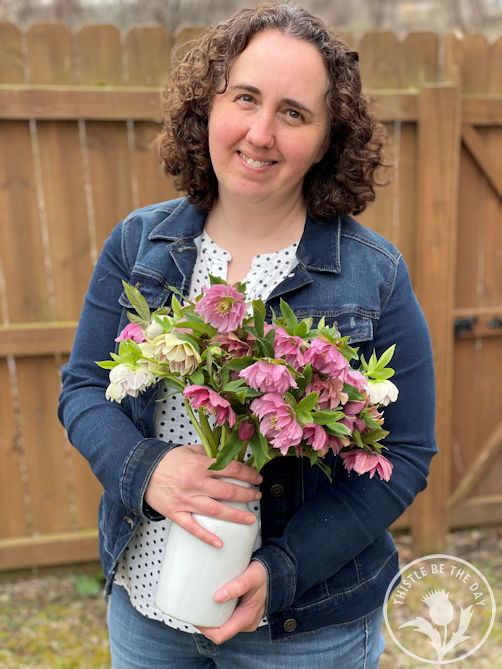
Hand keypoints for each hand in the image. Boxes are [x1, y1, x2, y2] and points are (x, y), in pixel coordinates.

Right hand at [144, 444, 261, 546]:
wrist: (142, 472)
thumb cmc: (167, 461)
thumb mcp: (190, 450)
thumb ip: (210, 452)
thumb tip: (229, 454)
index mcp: (200, 465)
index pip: (231, 469)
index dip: (248, 474)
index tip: (257, 478)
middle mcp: (195, 483)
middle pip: (228, 491)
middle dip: (247, 495)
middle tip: (258, 496)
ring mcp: (186, 500)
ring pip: (216, 511)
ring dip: (236, 516)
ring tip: (251, 519)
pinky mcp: (177, 513)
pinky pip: (193, 528)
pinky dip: (207, 537)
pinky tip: (220, 543)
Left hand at [197, 560, 267, 643]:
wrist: (276, 574)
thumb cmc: (264, 574)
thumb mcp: (252, 576)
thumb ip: (237, 586)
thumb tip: (217, 597)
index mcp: (247, 618)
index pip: (221, 634)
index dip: (206, 629)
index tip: (196, 617)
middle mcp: (246, 622)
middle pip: (219, 630)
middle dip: (206, 622)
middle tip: (195, 607)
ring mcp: (244, 619)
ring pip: (223, 624)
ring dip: (212, 616)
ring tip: (203, 602)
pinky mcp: (242, 613)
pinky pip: (227, 617)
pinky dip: (219, 611)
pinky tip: (213, 601)